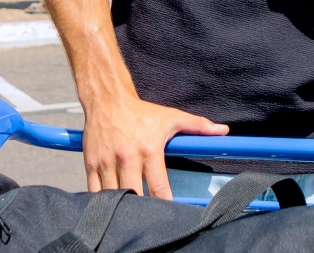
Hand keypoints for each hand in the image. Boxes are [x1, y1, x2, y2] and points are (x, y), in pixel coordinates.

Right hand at [81, 90, 227, 197]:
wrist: (108, 99)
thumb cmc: (141, 112)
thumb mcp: (171, 117)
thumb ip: (198, 126)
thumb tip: (222, 131)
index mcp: (149, 149)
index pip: (158, 187)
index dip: (164, 203)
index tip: (169, 211)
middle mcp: (127, 157)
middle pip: (134, 195)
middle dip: (142, 207)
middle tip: (148, 214)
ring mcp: (107, 162)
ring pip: (113, 196)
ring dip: (121, 205)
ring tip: (131, 209)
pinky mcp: (91, 164)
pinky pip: (94, 191)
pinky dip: (102, 200)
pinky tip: (110, 203)